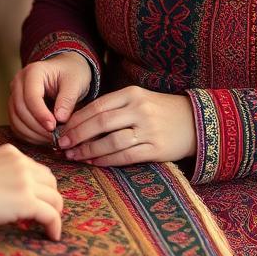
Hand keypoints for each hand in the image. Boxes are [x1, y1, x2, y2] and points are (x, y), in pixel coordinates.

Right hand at [0, 144, 62, 240]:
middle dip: (50, 197)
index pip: (36, 169)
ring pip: (54, 198)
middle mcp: (21, 163)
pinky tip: (52, 235)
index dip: (39, 186)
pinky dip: (55, 225)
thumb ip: (0, 173)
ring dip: (54, 212)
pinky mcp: (26, 201)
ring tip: (49, 225)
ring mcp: (26, 182)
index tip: (36, 199)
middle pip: (50, 181)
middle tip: (45, 212)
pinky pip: (51, 215)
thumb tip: (8, 193)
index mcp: (11, 153)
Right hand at [8, 53, 91, 144]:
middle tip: (54, 137)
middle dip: (37, 127)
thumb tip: (59, 119)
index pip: (31, 97)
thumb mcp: (75, 83)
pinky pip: (17, 125)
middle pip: (20, 109)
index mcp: (33, 72)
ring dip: (32, 133)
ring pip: (16, 119)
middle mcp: (19, 82)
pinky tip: (43, 138)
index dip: (40, 114)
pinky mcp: (16, 107)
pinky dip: (29, 135)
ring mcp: (15, 95)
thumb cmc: (72, 74)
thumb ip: (67, 100)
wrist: (67, 70)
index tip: (53, 127)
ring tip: (51, 139)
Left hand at [57, 86, 195, 165]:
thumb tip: (79, 121)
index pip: (97, 106)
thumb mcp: (138, 99)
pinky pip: (126, 156)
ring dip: (89, 150)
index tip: (61, 129)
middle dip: (77, 135)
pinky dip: (107, 160)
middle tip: (62, 145)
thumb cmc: (159, 110)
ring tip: (74, 156)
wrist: (195, 121)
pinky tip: (94, 162)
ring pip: (111, 141)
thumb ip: (113, 107)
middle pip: (101, 123)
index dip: (76, 119)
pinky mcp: (156, 149)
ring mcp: (148, 130)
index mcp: (132, 94)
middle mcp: (139, 110)